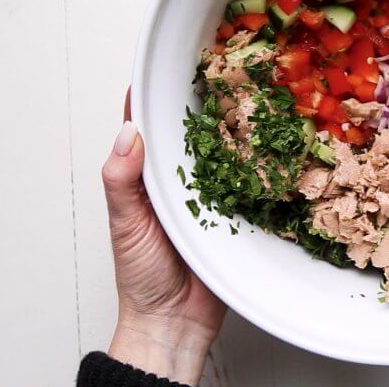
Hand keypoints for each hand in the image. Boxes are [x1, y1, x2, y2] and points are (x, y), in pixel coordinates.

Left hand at [102, 90, 225, 384]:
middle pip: (189, 135)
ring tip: (247, 97)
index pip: (145, 129)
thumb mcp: (125, 225)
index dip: (151, 99)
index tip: (162, 66)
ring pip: (221, 154)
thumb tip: (128, 135)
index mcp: (145, 179)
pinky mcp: (234, 213)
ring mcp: (208, 196)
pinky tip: (266, 147)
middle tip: (217, 71)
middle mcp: (176, 182)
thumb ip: (121, 181)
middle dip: (200, 105)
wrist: (175, 323)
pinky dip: (254, 167)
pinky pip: (245, 184)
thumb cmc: (142, 277)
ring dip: (232, 131)